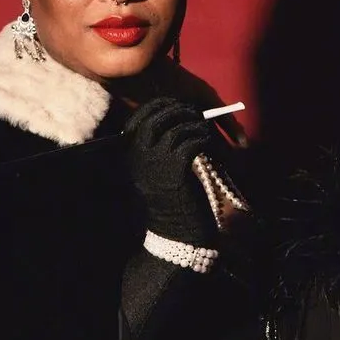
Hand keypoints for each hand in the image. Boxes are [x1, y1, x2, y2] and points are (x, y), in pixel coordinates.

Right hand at [123, 97, 218, 244]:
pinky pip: (191, 143)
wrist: (177, 235)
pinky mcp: (176, 172)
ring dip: (194, 124)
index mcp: (131, 157)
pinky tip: (207, 142)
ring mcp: (156, 165)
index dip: (158, 106)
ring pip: (176, 129)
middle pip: (156, 119)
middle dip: (177, 111)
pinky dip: (202, 138)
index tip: (175, 104)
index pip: (138, 119)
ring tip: (204, 128)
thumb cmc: (172, 202)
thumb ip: (159, 149)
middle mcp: (139, 159)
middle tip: (193, 112)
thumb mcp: (158, 172)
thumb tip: (177, 119)